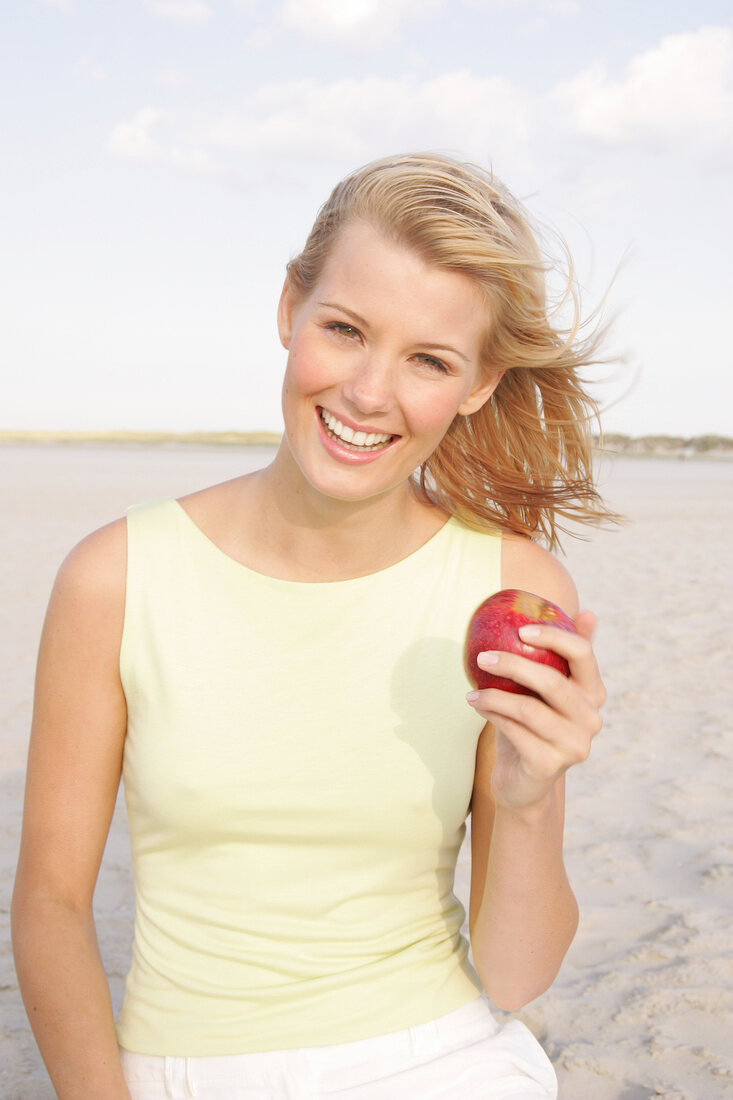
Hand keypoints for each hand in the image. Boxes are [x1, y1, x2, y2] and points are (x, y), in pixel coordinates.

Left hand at [466, 611, 604, 810]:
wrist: (524, 780)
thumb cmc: (534, 724)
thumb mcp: (549, 688)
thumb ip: (565, 655)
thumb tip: (587, 612)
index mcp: (594, 693)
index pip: (583, 654)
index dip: (554, 637)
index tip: (521, 630)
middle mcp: (592, 719)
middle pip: (552, 681)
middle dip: (513, 664)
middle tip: (482, 656)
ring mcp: (575, 745)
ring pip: (528, 709)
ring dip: (494, 695)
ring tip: (472, 690)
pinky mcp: (550, 765)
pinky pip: (514, 731)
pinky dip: (492, 715)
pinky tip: (477, 706)